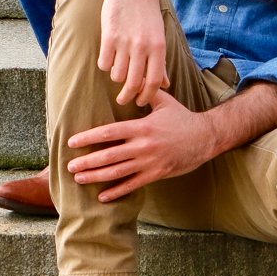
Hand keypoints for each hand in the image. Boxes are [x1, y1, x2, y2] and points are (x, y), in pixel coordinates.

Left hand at [66, 89, 214, 200]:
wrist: (206, 138)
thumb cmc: (183, 118)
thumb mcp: (164, 102)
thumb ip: (146, 93)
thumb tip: (131, 79)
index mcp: (142, 127)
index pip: (109, 133)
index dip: (88, 138)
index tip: (72, 142)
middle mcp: (144, 145)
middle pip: (109, 155)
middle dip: (87, 162)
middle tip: (70, 166)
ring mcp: (150, 161)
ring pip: (118, 172)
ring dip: (96, 176)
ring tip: (79, 179)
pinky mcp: (157, 173)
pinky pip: (133, 185)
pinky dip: (117, 191)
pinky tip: (102, 196)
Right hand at [98, 0, 167, 106]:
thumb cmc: (147, 14)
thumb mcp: (159, 36)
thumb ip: (160, 62)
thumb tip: (165, 84)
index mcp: (159, 48)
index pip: (154, 82)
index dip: (146, 96)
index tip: (140, 102)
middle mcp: (143, 47)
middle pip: (134, 83)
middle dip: (127, 97)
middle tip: (123, 100)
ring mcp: (125, 42)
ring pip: (117, 75)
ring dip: (116, 77)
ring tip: (118, 69)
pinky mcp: (108, 36)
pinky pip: (104, 63)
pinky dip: (105, 65)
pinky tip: (108, 57)